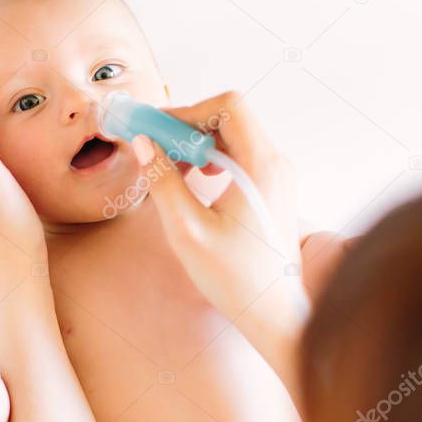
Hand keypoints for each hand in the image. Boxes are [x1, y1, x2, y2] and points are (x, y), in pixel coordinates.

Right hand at [131, 91, 304, 388]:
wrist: (274, 314)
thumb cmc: (235, 279)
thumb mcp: (187, 230)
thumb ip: (163, 181)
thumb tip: (143, 144)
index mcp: (261, 167)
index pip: (228, 107)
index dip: (188, 111)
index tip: (156, 130)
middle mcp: (276, 164)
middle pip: (230, 118)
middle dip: (188, 126)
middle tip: (154, 146)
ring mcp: (277, 176)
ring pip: (233, 136)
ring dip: (197, 142)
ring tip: (169, 167)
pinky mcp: (273, 190)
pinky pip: (240, 157)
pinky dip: (211, 158)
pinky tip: (191, 180)